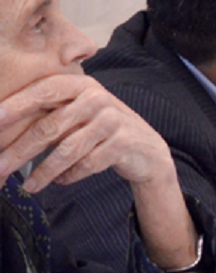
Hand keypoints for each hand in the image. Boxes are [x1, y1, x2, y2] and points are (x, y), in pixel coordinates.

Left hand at [0, 74, 199, 272]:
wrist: (145, 148)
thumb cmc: (100, 130)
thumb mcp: (78, 113)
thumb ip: (49, 114)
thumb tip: (3, 129)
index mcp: (82, 85)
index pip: (44, 90)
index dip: (17, 105)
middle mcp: (97, 98)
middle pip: (49, 126)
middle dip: (19, 150)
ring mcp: (111, 120)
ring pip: (67, 149)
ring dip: (43, 172)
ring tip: (27, 186)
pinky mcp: (122, 143)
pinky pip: (87, 164)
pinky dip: (69, 176)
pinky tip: (60, 181)